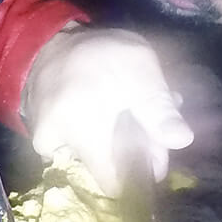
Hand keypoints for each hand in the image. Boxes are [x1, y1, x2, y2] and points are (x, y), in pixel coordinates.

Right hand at [22, 25, 193, 195]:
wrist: (49, 37)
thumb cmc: (100, 53)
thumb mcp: (139, 70)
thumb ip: (158, 108)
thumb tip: (182, 140)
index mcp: (85, 135)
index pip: (114, 184)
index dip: (139, 173)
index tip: (152, 152)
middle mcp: (59, 148)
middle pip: (107, 168)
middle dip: (132, 149)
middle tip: (145, 120)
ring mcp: (46, 145)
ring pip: (93, 155)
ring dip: (114, 139)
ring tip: (124, 109)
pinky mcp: (40, 137)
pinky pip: (72, 146)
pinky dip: (91, 133)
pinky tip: (102, 110)